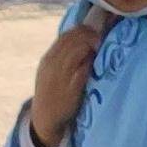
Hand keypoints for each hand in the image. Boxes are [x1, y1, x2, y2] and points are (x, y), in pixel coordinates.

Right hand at [28, 21, 102, 146]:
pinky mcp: (71, 88)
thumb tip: (81, 41)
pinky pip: (82, 69)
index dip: (82, 30)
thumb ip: (63, 57)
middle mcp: (53, 63)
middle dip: (89, 35)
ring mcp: (61, 75)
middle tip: (101, 37)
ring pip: (76, 50)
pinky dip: (89, 61)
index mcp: (49, 58)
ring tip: (100, 46)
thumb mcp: (52, 71)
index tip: (94, 30)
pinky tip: (96, 61)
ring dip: (91, 45)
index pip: (66, 35)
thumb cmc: (53, 93)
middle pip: (73, 39)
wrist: (45, 116)